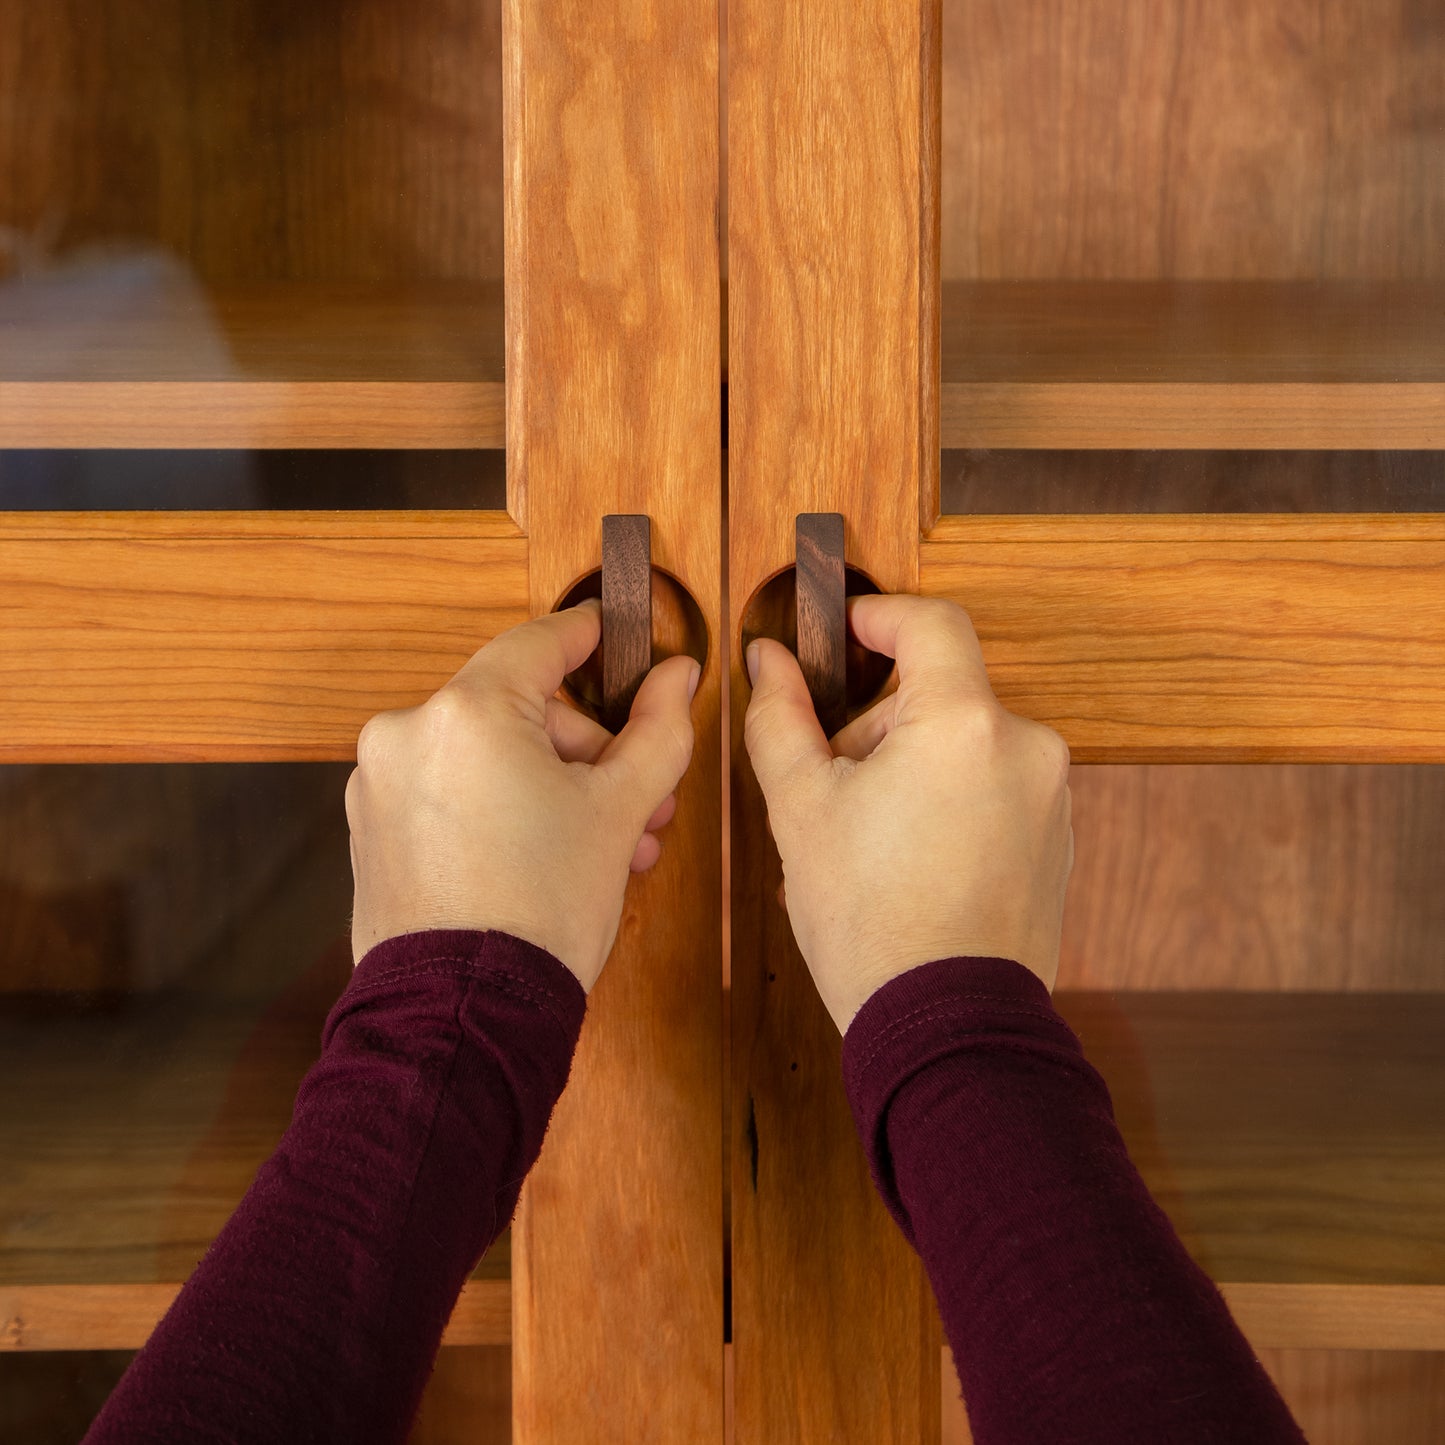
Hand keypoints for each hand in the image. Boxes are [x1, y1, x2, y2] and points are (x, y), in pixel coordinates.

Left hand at [346, 601, 699, 990]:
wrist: (465, 1017)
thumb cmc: (539, 913)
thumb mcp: (620, 810)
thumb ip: (657, 730)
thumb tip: (677, 676)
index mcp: (466, 712)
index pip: (541, 642)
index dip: (590, 637)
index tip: (619, 637)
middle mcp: (408, 735)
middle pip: (519, 710)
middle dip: (588, 753)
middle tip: (642, 799)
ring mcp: (382, 786)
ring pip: (488, 757)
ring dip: (552, 787)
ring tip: (609, 844)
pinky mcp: (373, 831)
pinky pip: (452, 794)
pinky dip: (501, 809)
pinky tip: (551, 855)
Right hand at [743, 593, 1072, 1032]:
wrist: (946, 1027)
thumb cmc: (872, 922)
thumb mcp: (801, 809)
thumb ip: (780, 717)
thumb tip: (769, 662)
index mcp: (963, 724)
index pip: (930, 623)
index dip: (880, 616)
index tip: (847, 629)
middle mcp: (1025, 747)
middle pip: (941, 694)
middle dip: (880, 723)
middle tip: (833, 785)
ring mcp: (1050, 796)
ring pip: (966, 744)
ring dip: (915, 765)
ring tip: (872, 840)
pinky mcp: (1057, 839)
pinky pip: (995, 788)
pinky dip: (952, 801)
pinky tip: (914, 863)